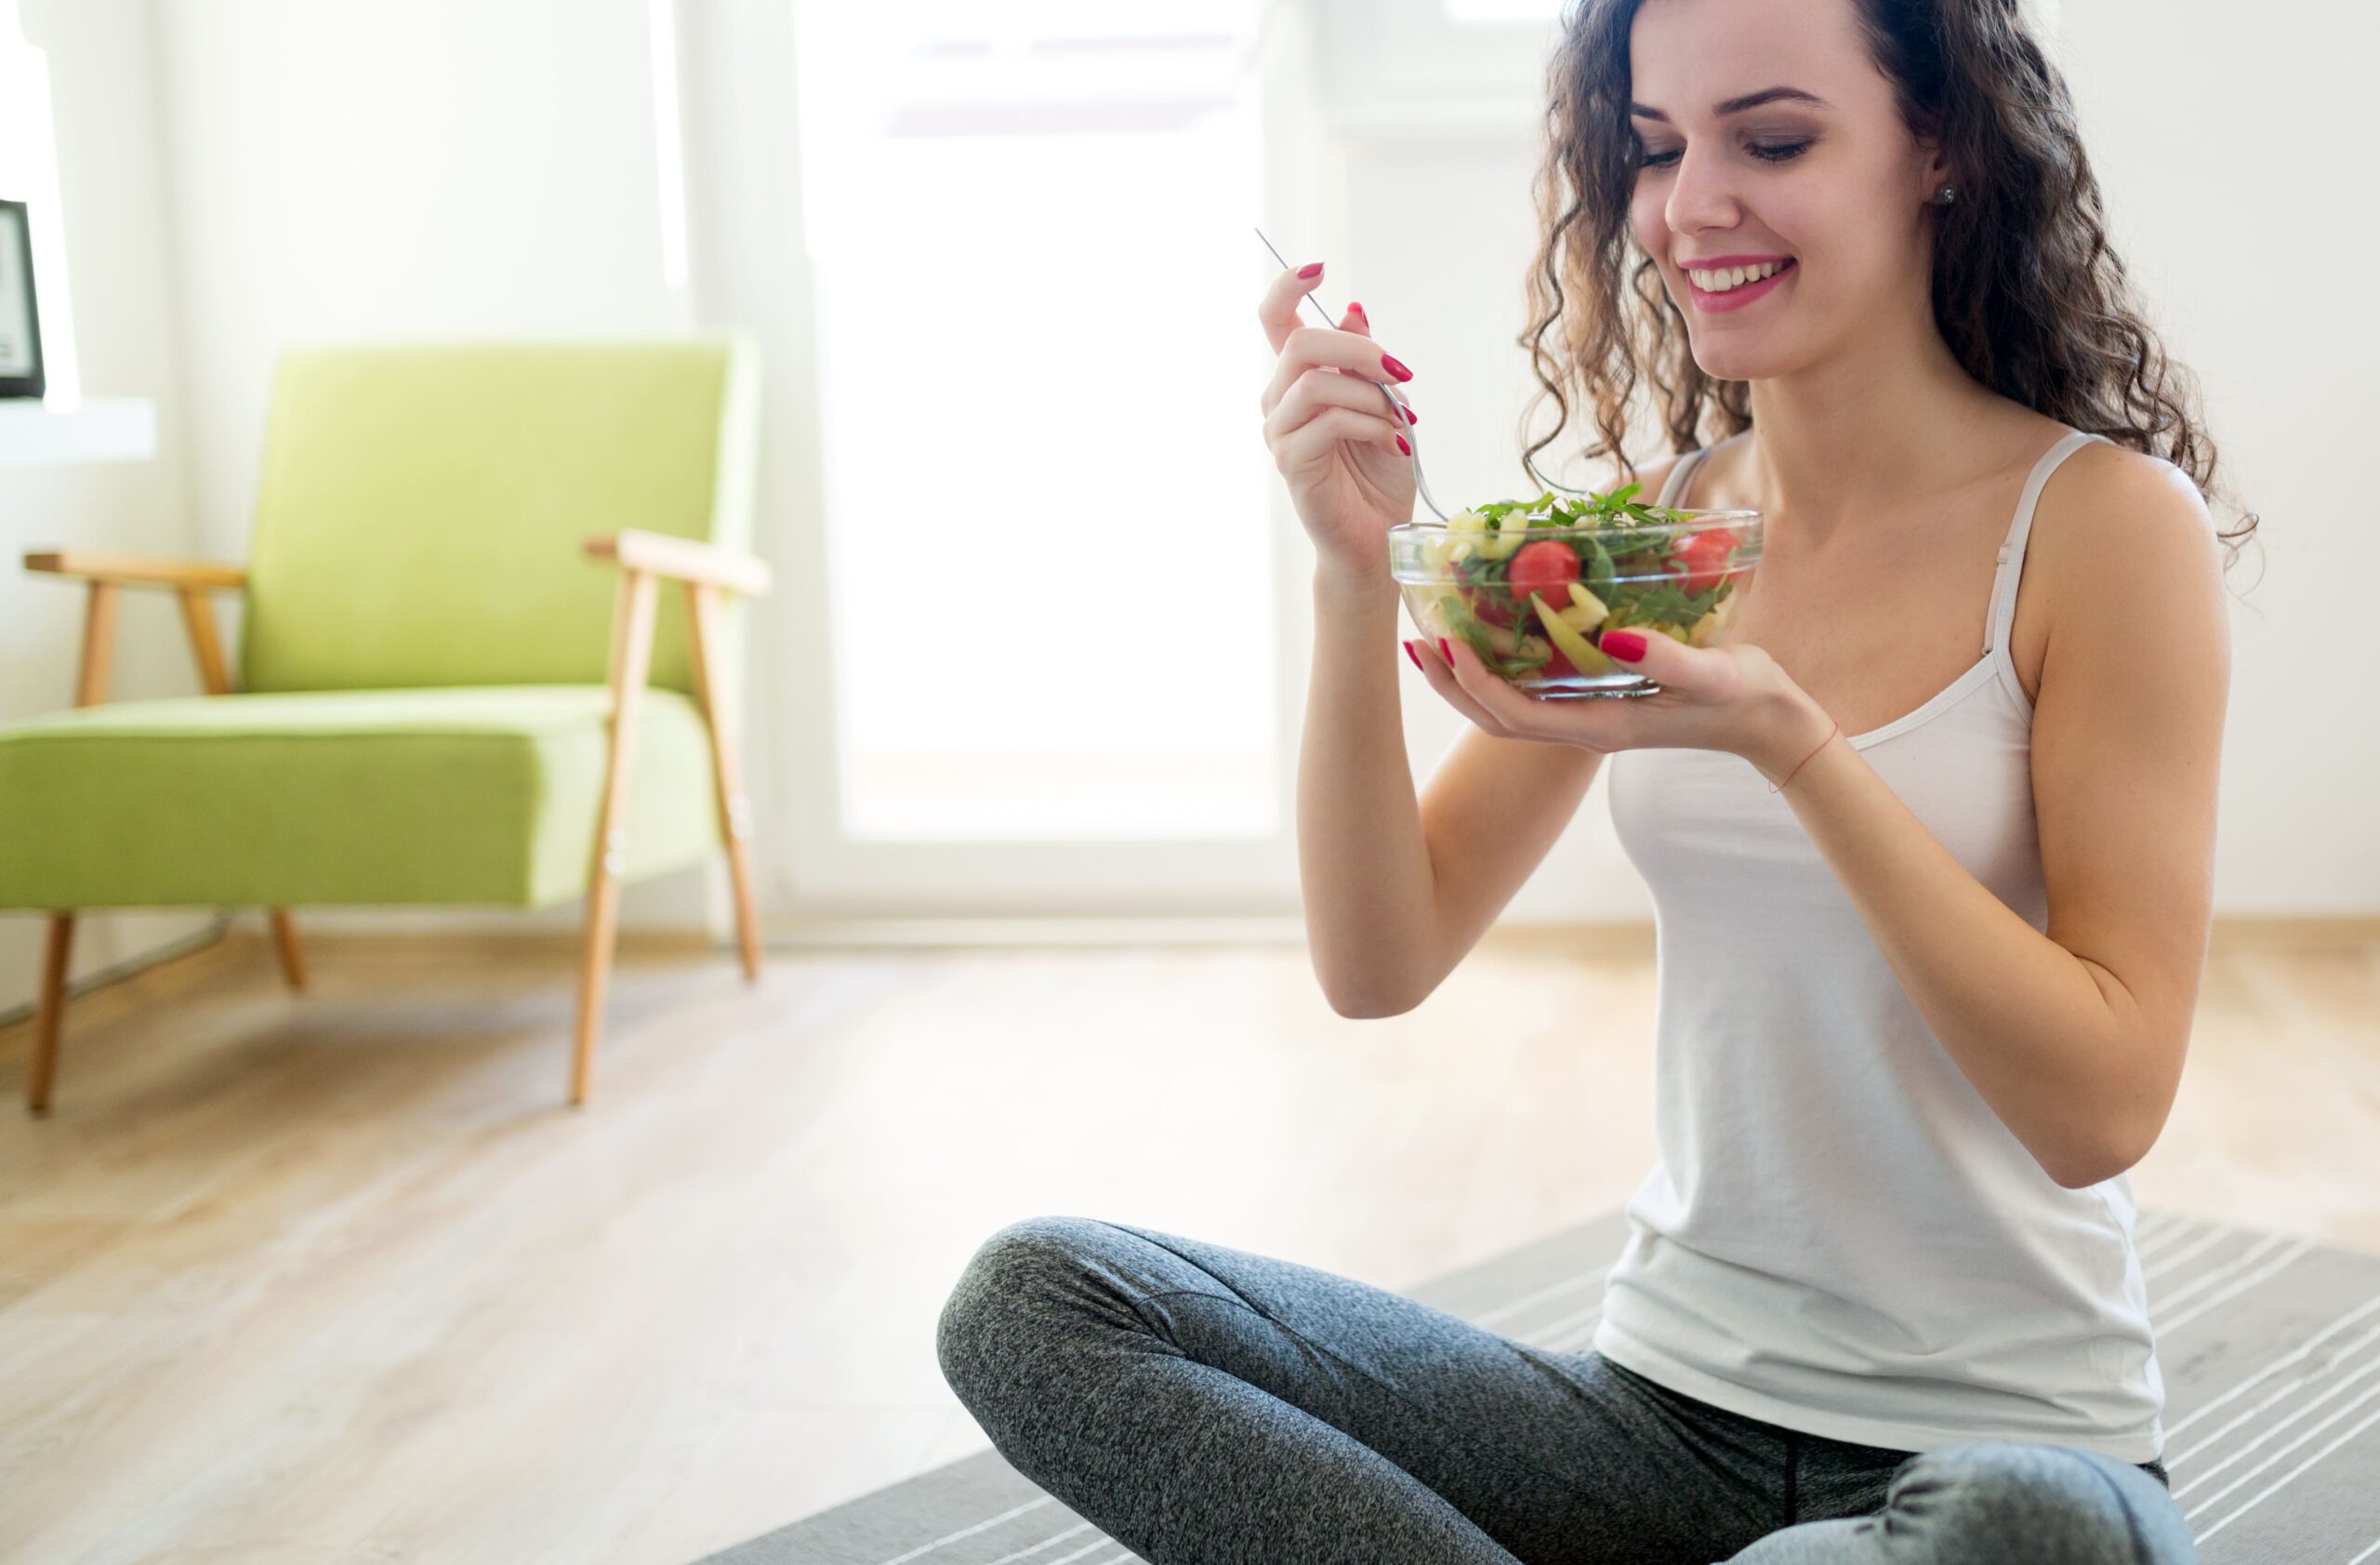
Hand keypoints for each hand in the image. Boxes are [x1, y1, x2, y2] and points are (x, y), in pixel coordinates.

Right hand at [1256, 262, 1417, 584]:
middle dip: (1359, 349)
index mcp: (1298, 378)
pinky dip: (1370, 425)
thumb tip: (1356, 310)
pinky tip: (1393, 442)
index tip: (1318, 268)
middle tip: (1401, 372)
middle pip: (1300, 343)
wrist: (1380, 536)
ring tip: (1401, 422)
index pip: (1275, 320)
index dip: (1287, 285)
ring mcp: (1279, 432)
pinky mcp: (1290, 463)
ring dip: (1370, 396)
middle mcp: (1279, 400)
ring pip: (1316, 383)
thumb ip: (1366, 360)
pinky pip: (1328, 422)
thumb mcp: (1385, 403)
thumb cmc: (1379, 471)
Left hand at [1404, 626, 1838, 782]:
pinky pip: (1534, 692)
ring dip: (1467, 679)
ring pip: (1509, 709)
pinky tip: (1492, 636)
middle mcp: (1584, 727)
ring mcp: (1588, 716)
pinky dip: (1501, 669)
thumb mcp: (1714, 673)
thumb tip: (1614, 640)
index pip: (1515, 715)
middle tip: (1417, 639)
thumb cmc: (1743, 695)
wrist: (1767, 722)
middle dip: (1451, 684)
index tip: (1447, 643)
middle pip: (1495, 718)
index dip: (1473, 684)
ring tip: (1435, 637)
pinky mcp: (1598, 700)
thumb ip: (1668, 660)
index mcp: (1601, 727)